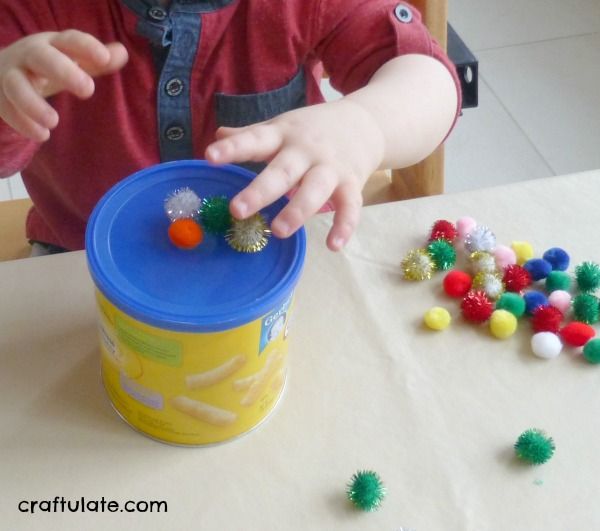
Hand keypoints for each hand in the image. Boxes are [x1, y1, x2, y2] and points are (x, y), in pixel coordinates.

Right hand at [0, 30, 127, 141]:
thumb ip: (97, 61)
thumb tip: (123, 52)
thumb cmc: (48, 67)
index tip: (104, 59)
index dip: (86, 46)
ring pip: (17, 85)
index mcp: (53, 44)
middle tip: (88, 90)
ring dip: (33, 104)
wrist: (2, 71)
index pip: (70, 40)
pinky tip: (41, 135)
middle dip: (63, 71)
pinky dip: (23, 122)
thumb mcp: (72, 61)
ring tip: (54, 122)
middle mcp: (30, 55)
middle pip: (42, 57)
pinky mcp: (0, 96)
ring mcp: (11, 74)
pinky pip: (7, 108)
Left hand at [205, 99, 383, 250]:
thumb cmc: (313, 129)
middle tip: (237, 210)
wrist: (366, 122)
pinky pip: (351, 206)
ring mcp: (331, 167)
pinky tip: (334, 246)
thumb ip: (252, 134)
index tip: (210, 157)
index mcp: (283, 135)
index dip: (233, 149)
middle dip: (261, 190)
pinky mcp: (352, 184)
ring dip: (297, 210)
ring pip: (315, 190)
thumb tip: (218, 135)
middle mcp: (305, 150)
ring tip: (278, 231)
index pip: (255, 139)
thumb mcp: (282, 126)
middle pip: (283, 171)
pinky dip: (345, 226)